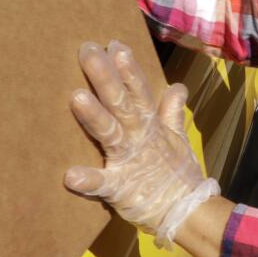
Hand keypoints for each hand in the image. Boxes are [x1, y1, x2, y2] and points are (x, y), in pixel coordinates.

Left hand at [65, 41, 217, 247]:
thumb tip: (178, 86)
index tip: (114, 44)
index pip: (139, 91)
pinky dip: (88, 179)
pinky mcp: (120, 189)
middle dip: (105, 76)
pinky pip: (102, 184)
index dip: (128, 68)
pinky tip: (70, 175)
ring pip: (110, 132)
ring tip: (76, 98)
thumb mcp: (178, 139)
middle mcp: (139, 137)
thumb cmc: (178, 175)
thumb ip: (172, 112)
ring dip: (94, 116)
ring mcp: (129, 161)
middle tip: (88, 51)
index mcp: (151, 126)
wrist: (187, 212)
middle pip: (121, 102)